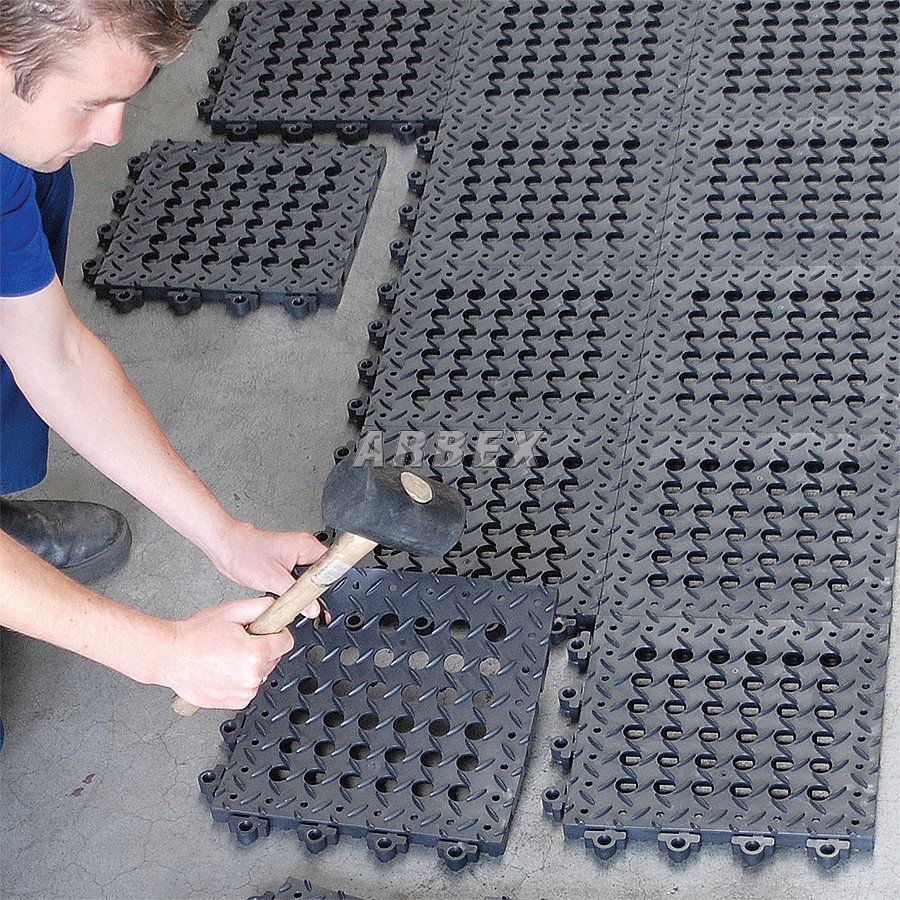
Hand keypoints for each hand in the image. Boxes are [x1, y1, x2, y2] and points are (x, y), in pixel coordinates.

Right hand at [160, 596, 293, 709]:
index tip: (265, 631)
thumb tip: (277, 609)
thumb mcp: (231, 611)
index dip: (275, 633)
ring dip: (250, 664)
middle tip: (238, 641)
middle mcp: (251, 676)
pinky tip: (223, 669)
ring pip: (261, 673)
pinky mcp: (234, 702)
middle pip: (274, 658)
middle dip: (261, 648)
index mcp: (255, 654)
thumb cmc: (195, 635)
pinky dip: (240, 679)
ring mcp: (243, 692)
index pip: (286, 642)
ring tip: (226, 655)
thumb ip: (261, 607)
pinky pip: (248, 687)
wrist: (170, 656)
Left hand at [206, 519, 326, 617]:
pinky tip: (292, 596)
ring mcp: (297, 553)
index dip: (332, 587)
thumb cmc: (244, 553)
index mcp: (306, 545)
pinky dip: (299, 588)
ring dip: (308, 591)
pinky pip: (302, 576)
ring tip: (302, 603)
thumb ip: (296, 595)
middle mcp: (305, 547)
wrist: (226, 546)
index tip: (328, 604)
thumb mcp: (272, 579)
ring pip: (313, 576)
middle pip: (324, 573)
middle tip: (314, 608)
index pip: (332, 566)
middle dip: (320, 592)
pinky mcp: (288, 560)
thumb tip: (313, 609)